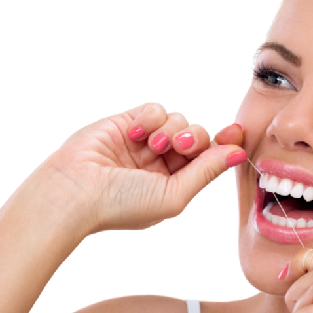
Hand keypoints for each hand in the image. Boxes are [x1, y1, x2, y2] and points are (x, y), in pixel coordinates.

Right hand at [44, 103, 244, 236]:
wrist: (74, 192)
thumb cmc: (122, 204)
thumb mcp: (174, 194)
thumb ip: (206, 172)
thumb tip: (239, 153)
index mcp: (175, 183)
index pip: (208, 159)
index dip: (224, 144)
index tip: (236, 132)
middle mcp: (162, 162)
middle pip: (197, 136)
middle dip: (194, 137)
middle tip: (179, 145)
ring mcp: (145, 142)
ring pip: (178, 119)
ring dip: (171, 129)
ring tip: (152, 145)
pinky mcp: (127, 123)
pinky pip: (154, 109)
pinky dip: (151, 117)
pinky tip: (136, 133)